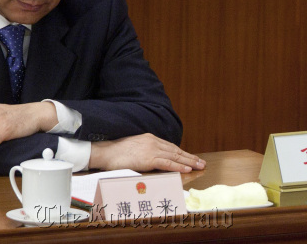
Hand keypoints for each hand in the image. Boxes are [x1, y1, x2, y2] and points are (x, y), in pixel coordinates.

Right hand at [89, 133, 205, 172]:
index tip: (191, 157)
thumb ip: (144, 151)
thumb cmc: (115, 153)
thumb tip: (151, 159)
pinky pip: (167, 163)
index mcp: (149, 138)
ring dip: (189, 162)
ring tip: (199, 166)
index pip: (170, 146)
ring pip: (174, 156)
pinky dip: (178, 166)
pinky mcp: (148, 158)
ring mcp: (151, 149)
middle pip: (175, 150)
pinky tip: (187, 169)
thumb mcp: (133, 148)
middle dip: (189, 156)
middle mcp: (152, 141)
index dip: (182, 152)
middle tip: (201, 162)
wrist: (106, 152)